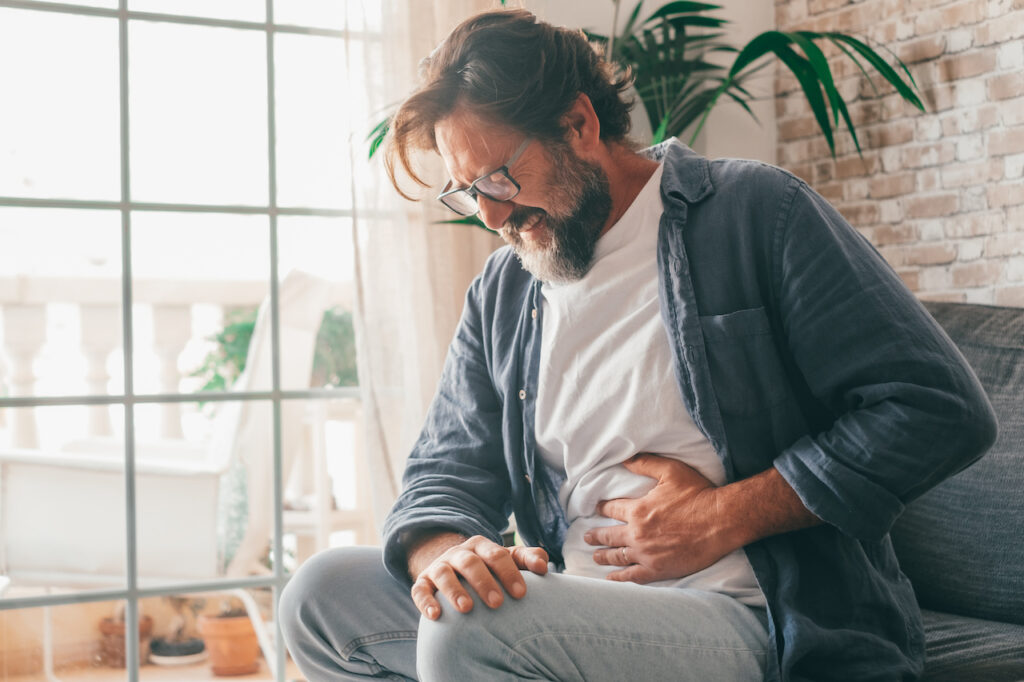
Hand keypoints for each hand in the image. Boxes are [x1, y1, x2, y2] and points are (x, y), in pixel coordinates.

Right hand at [409, 534, 548, 619]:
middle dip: (484, 582)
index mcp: (481, 547)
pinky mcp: (422, 582)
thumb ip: (526, 558)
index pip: (497, 555)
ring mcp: (439, 567)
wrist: (452, 567)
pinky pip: (420, 589)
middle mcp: (459, 554)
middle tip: (497, 603)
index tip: (521, 594)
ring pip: (444, 574)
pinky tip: (435, 615)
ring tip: (467, 608)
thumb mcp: (506, 560)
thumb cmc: (487, 569)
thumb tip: (544, 564)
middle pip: (470, 563)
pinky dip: (425, 601)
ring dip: (454, 590)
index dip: (509, 573)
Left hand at [583, 453, 739, 583]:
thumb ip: (645, 464)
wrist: (721, 521)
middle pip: (609, 536)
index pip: (611, 509)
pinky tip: (611, 578)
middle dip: (596, 536)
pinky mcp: (658, 570)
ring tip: (595, 556)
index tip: (596, 509)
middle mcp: (637, 533)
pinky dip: (619, 578)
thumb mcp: (670, 470)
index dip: (602, 508)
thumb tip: (624, 459)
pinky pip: (632, 576)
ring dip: (604, 556)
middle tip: (587, 537)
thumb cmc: (698, 494)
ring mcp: (646, 554)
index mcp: (638, 510)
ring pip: (617, 556)